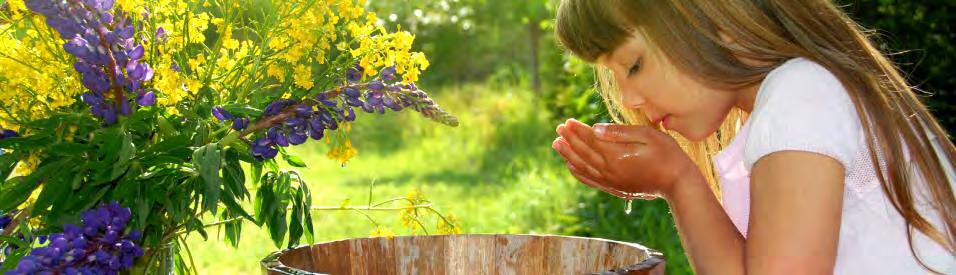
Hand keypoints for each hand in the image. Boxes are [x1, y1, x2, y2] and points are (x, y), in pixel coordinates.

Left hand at [552, 119, 697, 199]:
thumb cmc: (667, 154)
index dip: (577, 130)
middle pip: (584, 152)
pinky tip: (571, 166)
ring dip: (569, 155)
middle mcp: (609, 170)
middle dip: (569, 139)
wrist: (678, 183)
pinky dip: (578, 173)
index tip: (567, 121)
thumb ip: (620, 132)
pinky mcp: (615, 188)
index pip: (591, 139)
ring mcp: (611, 181)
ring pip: (583, 167)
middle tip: (558, 128)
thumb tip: (595, 129)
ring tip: (557, 144)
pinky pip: (591, 180)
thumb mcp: (648, 135)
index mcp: (616, 155)